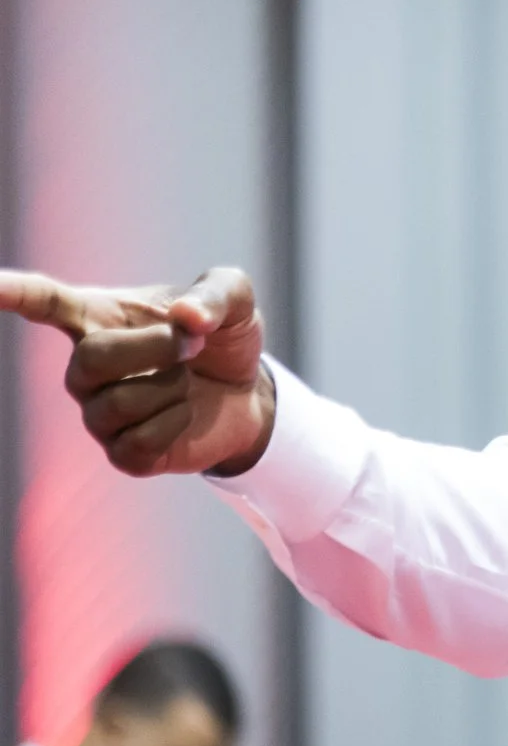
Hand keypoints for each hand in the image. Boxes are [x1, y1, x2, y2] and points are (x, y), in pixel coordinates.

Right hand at [0, 267, 275, 476]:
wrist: (247, 391)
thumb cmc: (221, 337)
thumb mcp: (233, 300)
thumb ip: (215, 294)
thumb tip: (188, 318)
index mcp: (99, 317)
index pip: (43, 301)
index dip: (12, 292)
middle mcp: (86, 368)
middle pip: (91, 359)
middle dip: (156, 349)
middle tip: (193, 344)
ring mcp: (99, 413)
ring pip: (120, 404)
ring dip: (173, 387)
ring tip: (186, 381)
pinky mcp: (123, 453)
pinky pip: (140, 443)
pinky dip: (177, 424)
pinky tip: (184, 413)